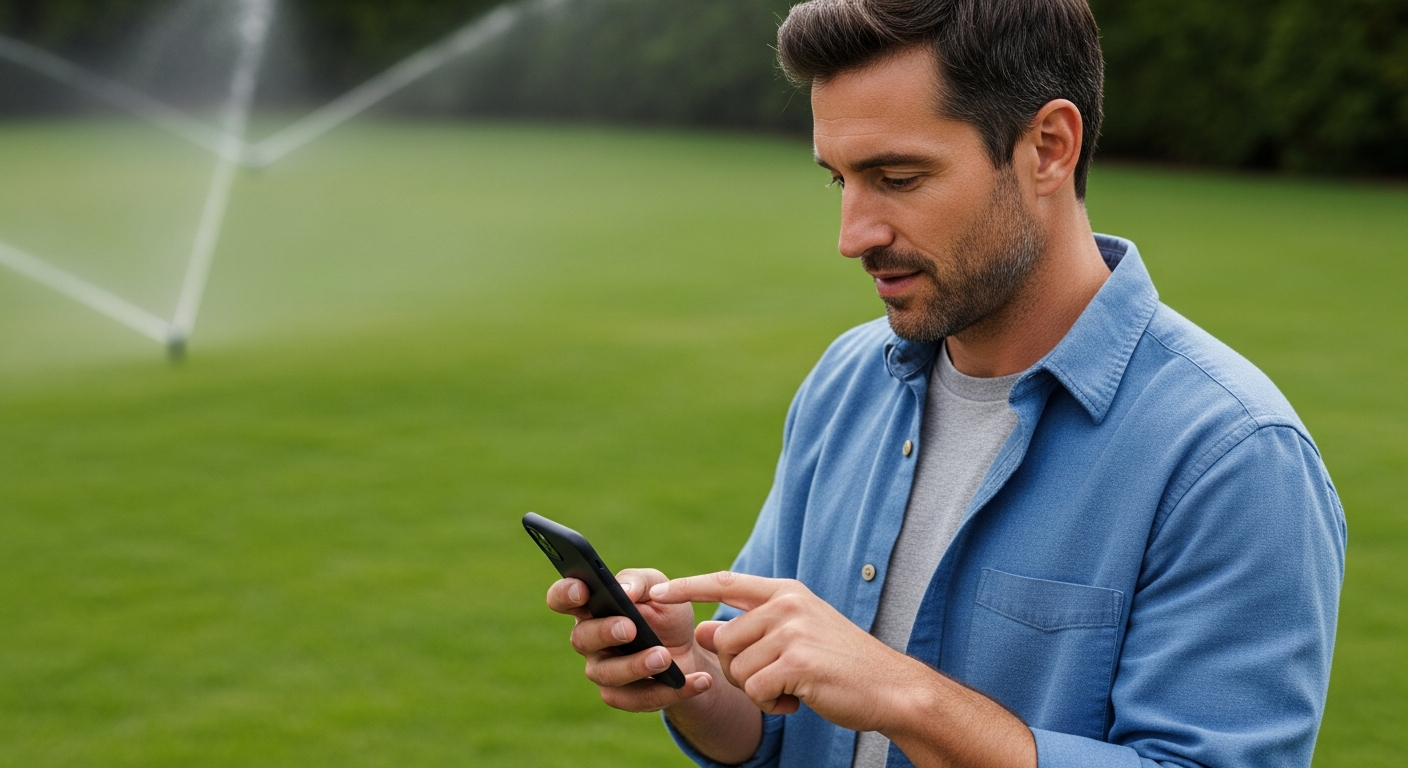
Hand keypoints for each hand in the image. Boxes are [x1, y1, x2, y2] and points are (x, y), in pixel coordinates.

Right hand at [545, 568, 713, 711]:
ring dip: (637, 665)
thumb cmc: (664, 612)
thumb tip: (623, 590)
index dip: (565, 594)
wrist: (688, 650)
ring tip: (664, 657)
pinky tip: (697, 680)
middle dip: (605, 632)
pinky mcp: (621, 696)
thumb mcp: (659, 588)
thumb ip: (640, 582)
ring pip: (608, 673)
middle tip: (630, 628)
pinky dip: (672, 690)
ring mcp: (602, 669)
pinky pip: (639, 698)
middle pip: (581, 638)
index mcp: (592, 606)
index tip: (582, 591)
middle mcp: (589, 639)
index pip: (562, 598)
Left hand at [650, 571, 918, 730]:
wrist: (890, 688)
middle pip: (723, 639)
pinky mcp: (797, 661)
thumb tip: (702, 629)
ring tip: (791, 688)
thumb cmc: (841, 665)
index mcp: (787, 592)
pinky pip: (756, 690)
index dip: (687, 587)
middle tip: (774, 679)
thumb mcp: (795, 636)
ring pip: (736, 668)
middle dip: (737, 670)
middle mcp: (787, 605)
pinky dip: (771, 704)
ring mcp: (793, 631)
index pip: (724, 582)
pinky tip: (798, 700)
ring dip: (757, 690)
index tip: (656, 592)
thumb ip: (751, 629)